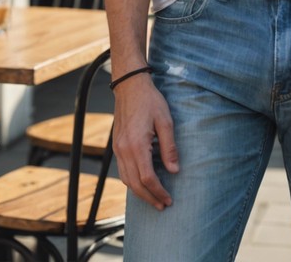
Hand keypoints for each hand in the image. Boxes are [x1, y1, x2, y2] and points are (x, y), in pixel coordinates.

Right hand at [112, 74, 178, 208]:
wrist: (130, 86)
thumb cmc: (150, 101)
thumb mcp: (165, 121)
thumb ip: (169, 147)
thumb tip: (174, 170)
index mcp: (136, 145)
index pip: (147, 178)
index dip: (158, 191)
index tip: (168, 199)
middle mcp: (124, 150)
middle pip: (135, 184)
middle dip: (149, 197)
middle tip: (163, 205)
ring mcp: (117, 149)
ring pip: (126, 180)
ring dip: (139, 192)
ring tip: (154, 198)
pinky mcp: (116, 146)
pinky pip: (122, 170)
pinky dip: (132, 181)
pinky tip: (142, 182)